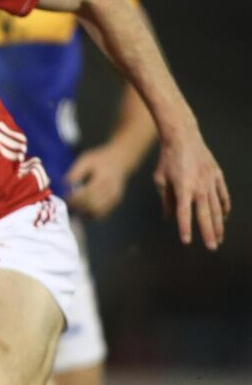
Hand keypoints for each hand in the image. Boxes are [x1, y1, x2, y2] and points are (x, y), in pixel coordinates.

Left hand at [66, 144, 132, 218]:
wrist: (120, 160)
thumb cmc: (99, 160)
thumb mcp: (86, 160)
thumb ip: (76, 172)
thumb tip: (66, 185)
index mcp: (103, 179)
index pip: (87, 194)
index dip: (75, 198)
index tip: (65, 198)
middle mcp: (110, 190)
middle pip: (92, 204)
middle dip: (78, 207)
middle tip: (68, 205)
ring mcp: (114, 198)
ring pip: (97, 212)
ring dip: (84, 213)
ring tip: (74, 209)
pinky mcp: (115, 202)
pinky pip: (102, 214)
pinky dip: (91, 215)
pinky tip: (83, 212)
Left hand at [154, 134, 229, 249]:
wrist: (182, 137)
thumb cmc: (167, 159)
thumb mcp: (160, 179)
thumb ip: (166, 200)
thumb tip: (168, 218)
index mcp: (182, 187)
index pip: (183, 213)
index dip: (184, 228)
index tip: (186, 242)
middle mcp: (199, 186)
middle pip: (204, 214)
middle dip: (208, 232)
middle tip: (212, 248)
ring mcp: (210, 180)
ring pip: (216, 207)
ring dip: (218, 224)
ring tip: (219, 238)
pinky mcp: (217, 175)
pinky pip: (223, 195)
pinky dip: (224, 207)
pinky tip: (224, 217)